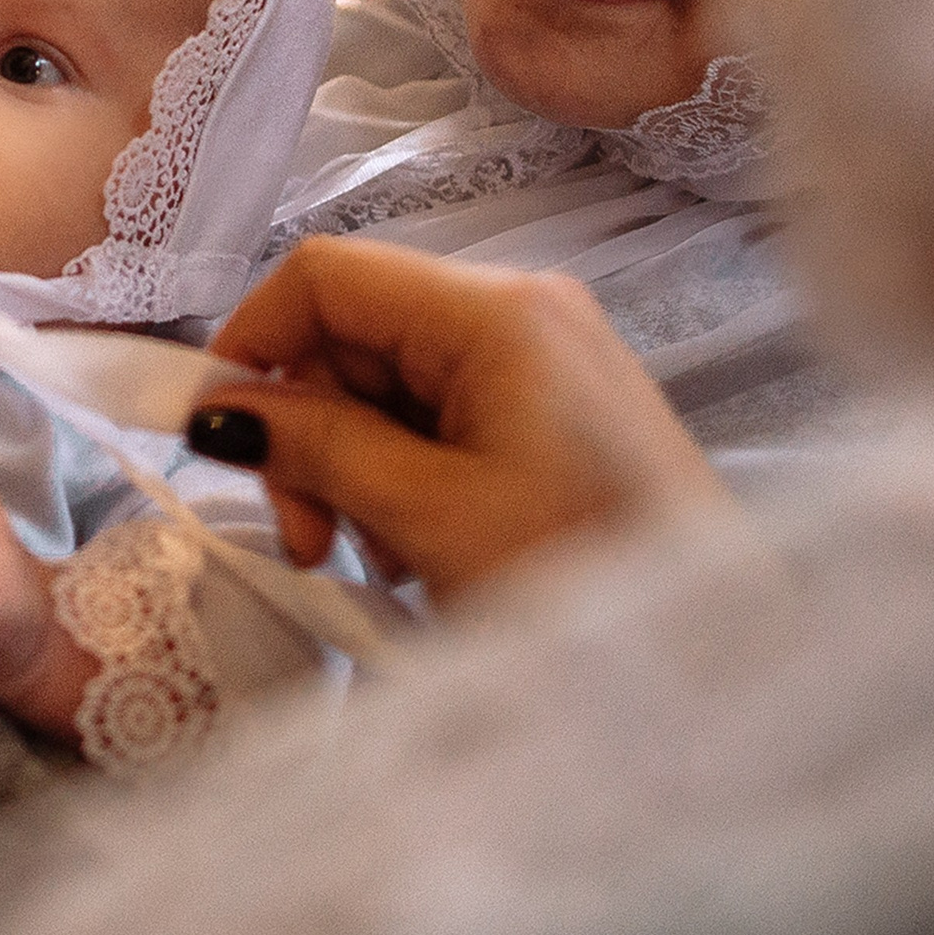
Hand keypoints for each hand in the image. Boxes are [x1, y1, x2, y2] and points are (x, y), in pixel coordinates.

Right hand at [196, 235, 731, 605]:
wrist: (716, 660)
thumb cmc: (579, 575)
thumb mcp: (426, 514)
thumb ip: (316, 446)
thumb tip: (220, 410)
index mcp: (497, 310)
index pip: (328, 274)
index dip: (253, 341)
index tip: (217, 434)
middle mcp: (525, 308)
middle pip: (356, 331)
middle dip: (310, 428)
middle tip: (308, 538)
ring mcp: (548, 356)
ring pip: (392, 380)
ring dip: (354, 463)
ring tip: (374, 555)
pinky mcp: (560, 407)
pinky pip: (445, 413)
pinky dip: (407, 473)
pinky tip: (421, 546)